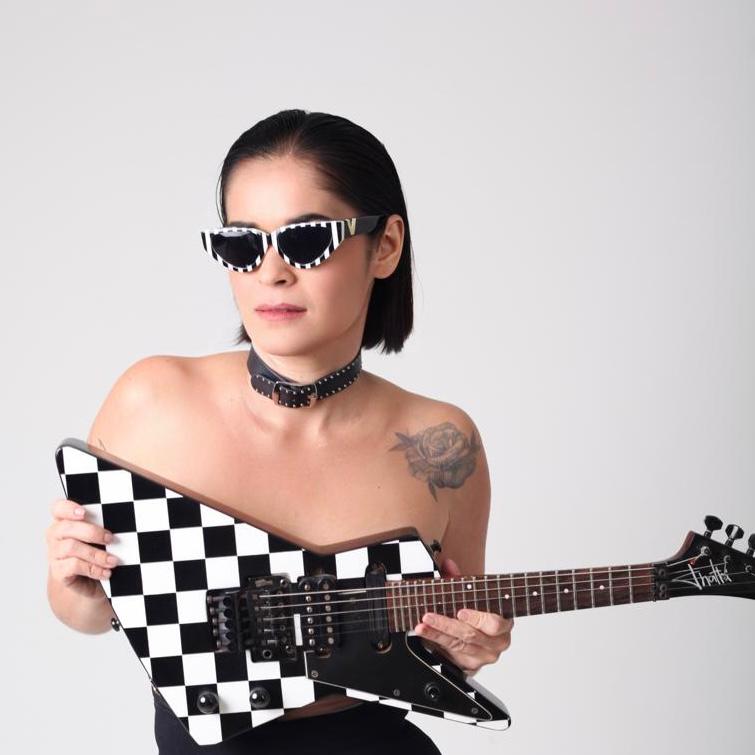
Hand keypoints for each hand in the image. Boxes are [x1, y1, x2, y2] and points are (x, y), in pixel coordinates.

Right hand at [46, 498, 118, 599]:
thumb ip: (102, 525)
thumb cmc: (95, 551)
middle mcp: (55, 535)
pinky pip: (74, 566)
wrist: (87, 582)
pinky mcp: (58, 572)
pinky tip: (106, 572)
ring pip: (71, 547)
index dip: (68, 508)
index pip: (58, 508)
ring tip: (113, 561)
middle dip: (92, 532)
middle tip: (110, 539)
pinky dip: (94, 569)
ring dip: (96, 554)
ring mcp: (54, 554)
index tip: (84, 512)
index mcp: (64, 521)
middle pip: (66, 527)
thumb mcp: (99, 536)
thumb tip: (121, 523)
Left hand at [414, 556, 513, 675]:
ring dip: (436, 634)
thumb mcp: (471, 594)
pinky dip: (436, 643)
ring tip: (421, 625)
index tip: (459, 612)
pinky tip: (425, 635)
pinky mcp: (471, 665)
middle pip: (471, 635)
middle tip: (428, 616)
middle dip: (447, 625)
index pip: (493, 624)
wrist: (479, 632)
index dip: (476, 618)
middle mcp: (497, 643)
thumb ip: (460, 579)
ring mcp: (484, 656)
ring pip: (458, 645)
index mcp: (504, 624)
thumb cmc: (478, 610)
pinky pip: (451, 654)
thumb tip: (448, 564)